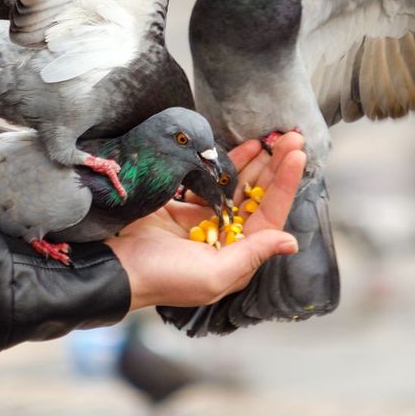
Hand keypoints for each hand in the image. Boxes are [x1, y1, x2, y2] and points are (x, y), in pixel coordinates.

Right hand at [106, 132, 306, 310]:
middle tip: (290, 137)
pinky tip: (242, 146)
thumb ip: (253, 255)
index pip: (270, 215)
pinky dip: (226, 163)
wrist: (116, 267)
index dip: (285, 185)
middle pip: (258, 197)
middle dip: (275, 167)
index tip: (298, 156)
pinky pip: (212, 180)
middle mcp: (227, 237)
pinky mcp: (184, 206)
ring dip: (255, 162)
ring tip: (271, 137)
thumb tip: (291, 242)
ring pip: (238, 186)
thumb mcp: (215, 274)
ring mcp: (205, 220)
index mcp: (238, 256)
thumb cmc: (166, 278)